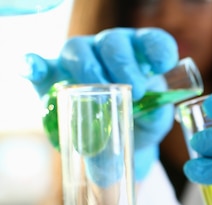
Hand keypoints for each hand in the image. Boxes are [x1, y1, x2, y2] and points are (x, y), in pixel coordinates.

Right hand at [24, 27, 177, 179]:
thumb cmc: (141, 122)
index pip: (153, 41)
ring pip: (78, 49)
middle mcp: (111, 49)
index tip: (162, 67)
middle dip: (124, 64)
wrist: (117, 141)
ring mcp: (81, 58)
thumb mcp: (154, 121)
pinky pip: (39, 64)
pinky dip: (34, 64)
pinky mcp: (53, 74)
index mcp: (142, 55)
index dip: (158, 49)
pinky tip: (35, 71)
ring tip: (99, 90)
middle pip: (114, 43)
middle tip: (135, 90)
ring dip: (88, 68)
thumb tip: (152, 111)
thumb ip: (157, 115)